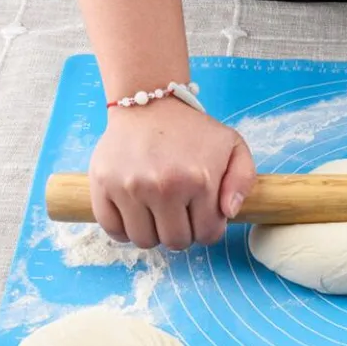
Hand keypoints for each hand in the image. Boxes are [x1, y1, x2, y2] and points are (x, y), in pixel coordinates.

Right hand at [89, 98, 255, 249]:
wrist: (148, 103)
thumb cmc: (194, 130)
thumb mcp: (233, 146)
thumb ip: (243, 180)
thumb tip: (229, 212)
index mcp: (199, 180)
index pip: (207, 235)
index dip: (208, 229)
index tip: (202, 214)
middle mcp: (164, 187)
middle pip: (176, 241)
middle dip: (182, 232)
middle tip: (180, 212)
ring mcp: (130, 187)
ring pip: (144, 241)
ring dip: (153, 233)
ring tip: (157, 212)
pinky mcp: (103, 184)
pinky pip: (112, 229)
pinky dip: (123, 229)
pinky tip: (134, 214)